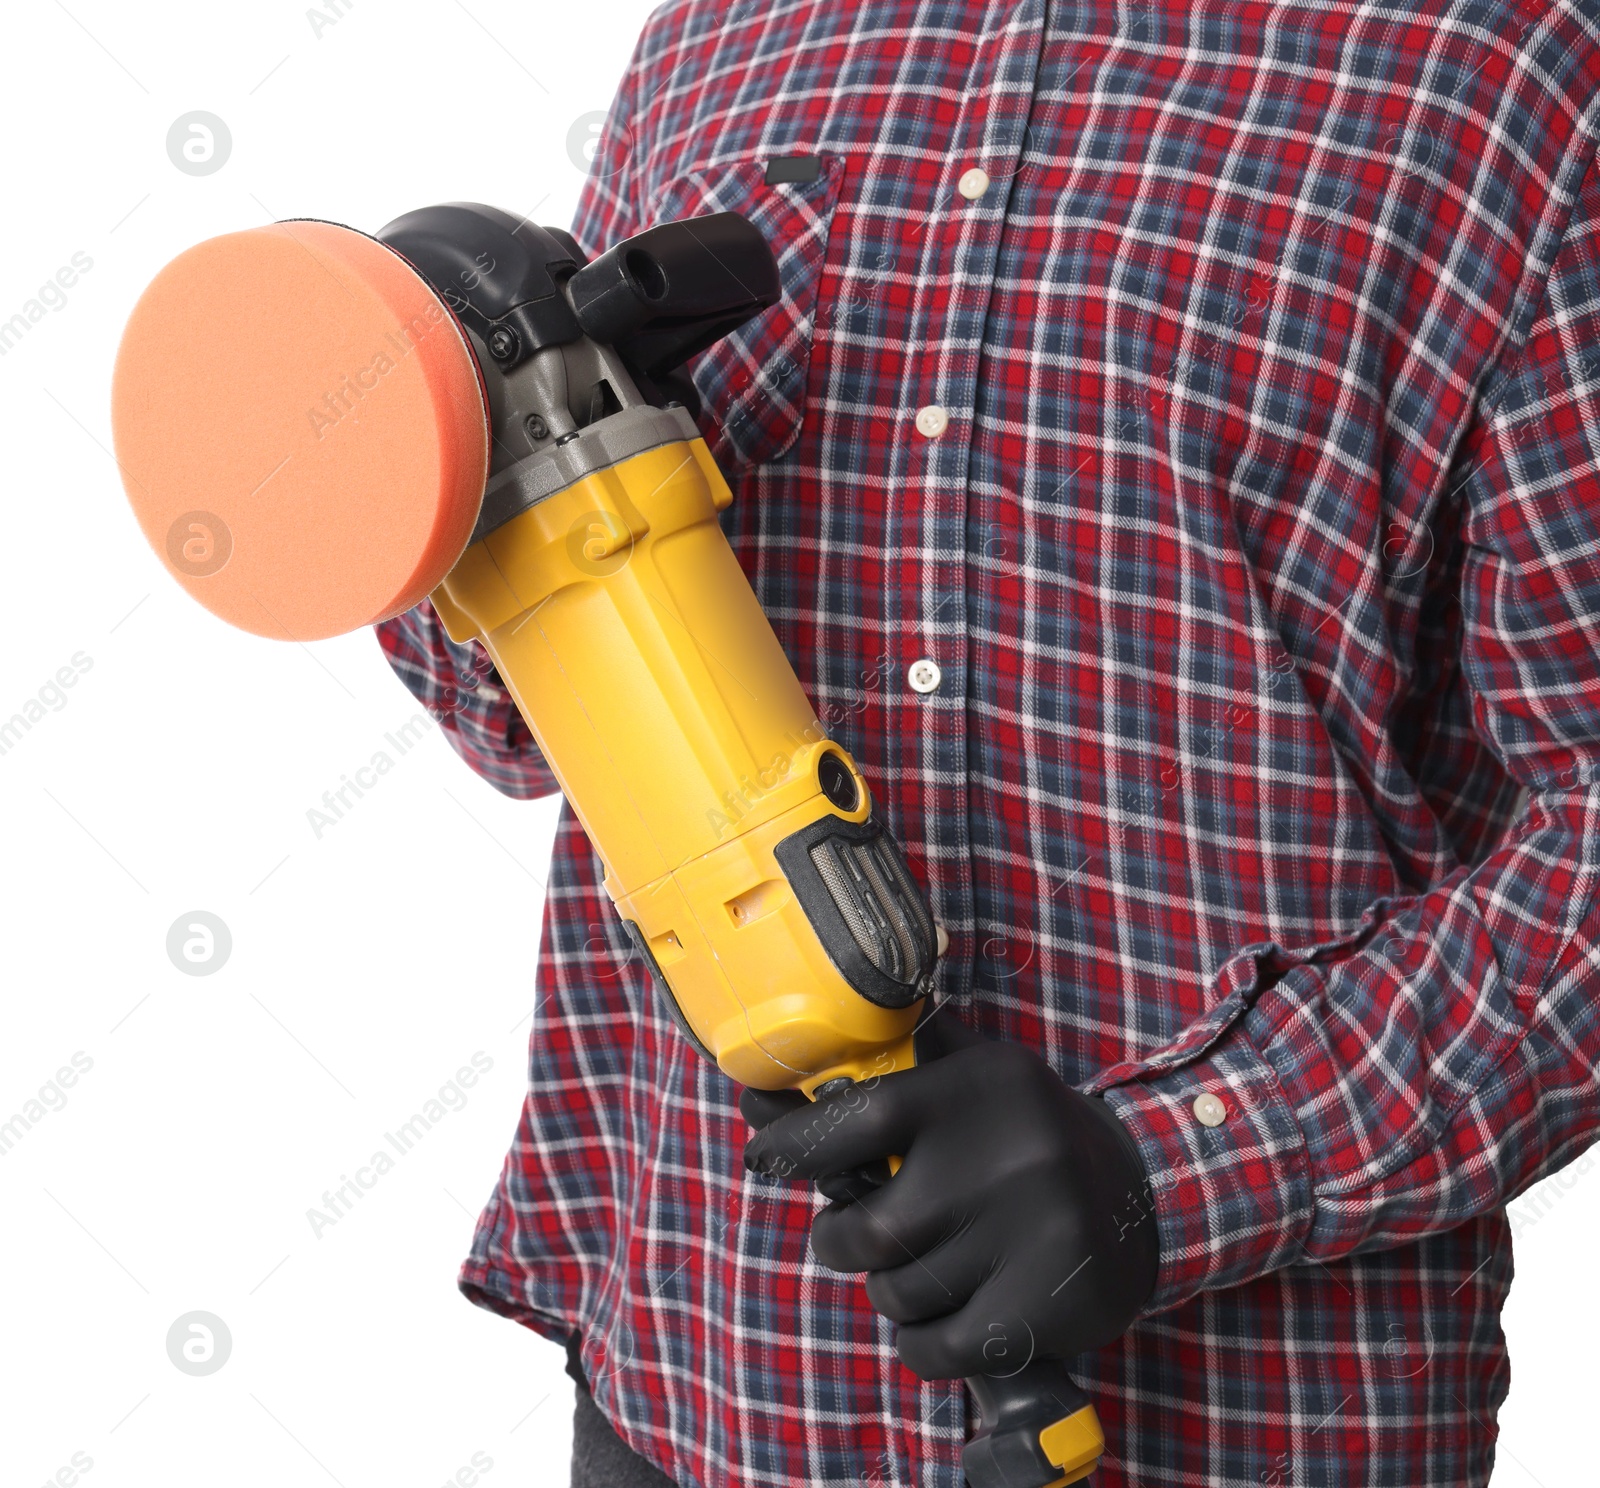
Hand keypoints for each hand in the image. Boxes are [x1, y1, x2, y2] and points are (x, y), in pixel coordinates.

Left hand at [739, 1011, 1158, 1380]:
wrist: (1147, 1193)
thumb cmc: (1029, 1135)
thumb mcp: (979, 1075)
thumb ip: (900, 1071)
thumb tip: (779, 1086)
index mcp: (974, 1091)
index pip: (855, 1117)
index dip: (793, 1144)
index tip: (763, 1158)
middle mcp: (1002, 1158)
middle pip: (866, 1232)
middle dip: (842, 1241)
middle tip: (852, 1235)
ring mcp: (1028, 1235)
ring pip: (897, 1294)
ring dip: (891, 1291)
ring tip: (920, 1266)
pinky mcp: (1044, 1306)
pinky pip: (936, 1348)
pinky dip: (922, 1341)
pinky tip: (942, 1314)